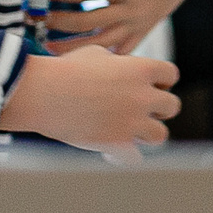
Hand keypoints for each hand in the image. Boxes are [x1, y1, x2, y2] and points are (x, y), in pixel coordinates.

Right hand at [0, 44, 181, 162]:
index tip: (149, 86)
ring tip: (130, 132)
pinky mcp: (117, 143)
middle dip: (157, 109)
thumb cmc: (62, 70)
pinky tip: (110, 152)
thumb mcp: (96, 53)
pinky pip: (135, 159)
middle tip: (138, 110)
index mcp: (141, 69)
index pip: (171, 74)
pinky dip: (125, 157)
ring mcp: (131, 122)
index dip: (162, 81)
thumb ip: (119, 62)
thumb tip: (125, 69)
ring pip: (160, 135)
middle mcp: (142, 96)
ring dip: (147, 134)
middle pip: (172, 106)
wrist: (39, 92)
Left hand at [47, 0, 209, 53]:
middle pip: (88, 21)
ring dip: (72, 47)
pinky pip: (120, 51)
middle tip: (35, 17)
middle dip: (57, 20)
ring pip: (101, 43)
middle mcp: (136, 9)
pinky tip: (78, 56)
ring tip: (46, 45)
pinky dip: (100, 56)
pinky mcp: (144, 32)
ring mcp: (141, 25)